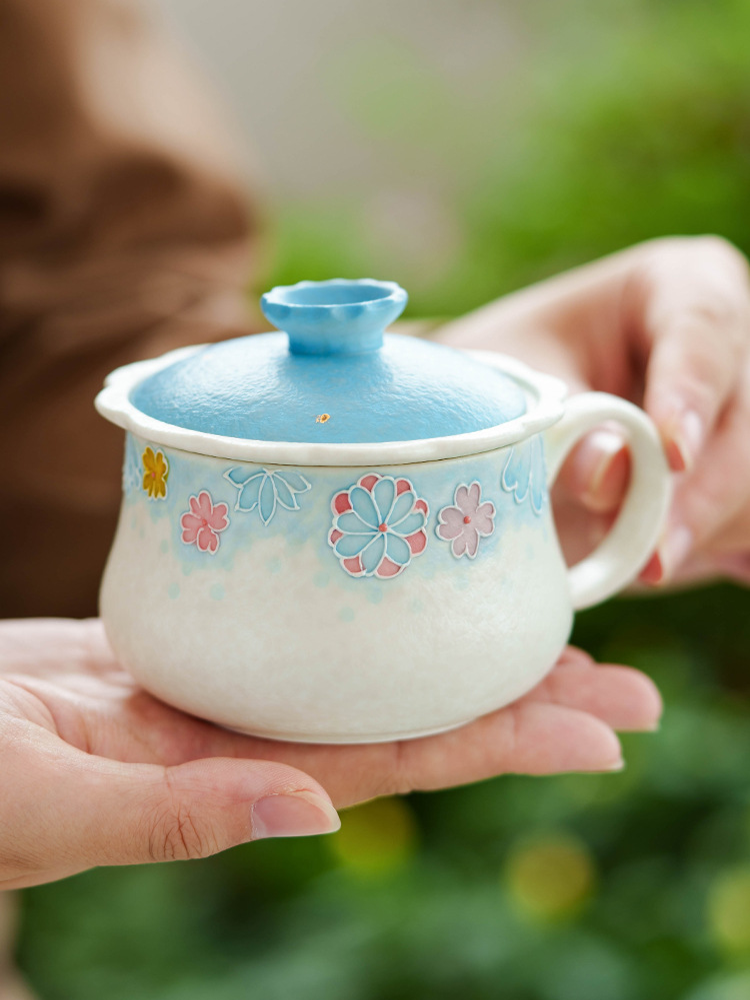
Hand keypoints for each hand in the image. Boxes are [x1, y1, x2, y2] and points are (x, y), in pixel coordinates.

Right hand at [0, 618, 659, 888]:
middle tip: (624, 683)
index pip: (397, 759)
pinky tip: (404, 585)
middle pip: (408, 712)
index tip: (601, 732)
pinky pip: (299, 622)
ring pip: (364, 666)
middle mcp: (245, 736)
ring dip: (454, 649)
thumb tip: (315, 811)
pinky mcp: (187, 641)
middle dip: (519, 700)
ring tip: (549, 632)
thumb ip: (175, 819)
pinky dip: (364, 603)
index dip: (504, 742)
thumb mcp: (50, 806)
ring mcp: (222, 687)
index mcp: (228, 780)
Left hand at [436, 236, 749, 584]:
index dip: (691, 396)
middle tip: (650, 558)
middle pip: (749, 419)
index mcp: (681, 286)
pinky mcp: (745, 471)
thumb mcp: (518, 388)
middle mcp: (735, 340)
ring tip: (635, 566)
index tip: (673, 457)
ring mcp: (748, 408)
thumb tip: (610, 479)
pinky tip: (677, 566)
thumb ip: (563, 431)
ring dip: (704, 532)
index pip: (703, 330)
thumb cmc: (515, 379)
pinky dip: (720, 551)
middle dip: (700, 497)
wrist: (517, 414)